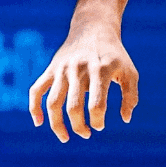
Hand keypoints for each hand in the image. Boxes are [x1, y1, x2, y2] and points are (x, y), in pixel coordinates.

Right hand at [29, 25, 137, 141]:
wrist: (93, 28)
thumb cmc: (115, 55)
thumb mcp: (130, 72)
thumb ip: (131, 96)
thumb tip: (125, 119)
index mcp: (101, 70)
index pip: (97, 104)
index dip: (98, 121)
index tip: (99, 126)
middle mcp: (79, 69)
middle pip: (73, 106)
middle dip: (79, 126)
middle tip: (86, 134)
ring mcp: (63, 69)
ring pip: (53, 102)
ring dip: (57, 124)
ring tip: (65, 137)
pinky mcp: (51, 69)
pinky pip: (37, 90)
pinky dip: (34, 107)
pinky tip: (39, 123)